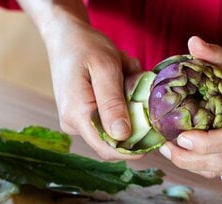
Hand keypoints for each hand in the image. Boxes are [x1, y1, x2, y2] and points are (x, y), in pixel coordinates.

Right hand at [44, 18, 142, 159]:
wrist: (64, 35)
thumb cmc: (85, 46)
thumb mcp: (105, 68)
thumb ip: (112, 103)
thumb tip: (122, 136)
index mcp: (77, 115)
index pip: (107, 149)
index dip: (134, 150)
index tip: (157, 136)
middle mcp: (73, 124)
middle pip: (114, 138)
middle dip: (134, 117)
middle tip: (137, 81)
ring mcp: (76, 120)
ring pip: (114, 124)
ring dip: (128, 102)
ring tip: (126, 72)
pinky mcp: (81, 114)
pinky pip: (108, 114)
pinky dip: (120, 98)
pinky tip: (119, 76)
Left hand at [159, 36, 221, 177]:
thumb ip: (216, 57)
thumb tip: (192, 42)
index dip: (206, 142)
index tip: (182, 136)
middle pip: (221, 161)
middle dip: (188, 158)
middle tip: (164, 145)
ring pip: (219, 169)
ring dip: (190, 164)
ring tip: (169, 149)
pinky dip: (200, 163)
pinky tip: (185, 151)